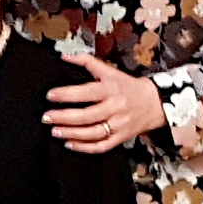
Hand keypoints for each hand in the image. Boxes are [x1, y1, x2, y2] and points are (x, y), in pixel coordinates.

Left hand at [45, 51, 164, 152]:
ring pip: (93, 133)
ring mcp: (119, 125)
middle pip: (87, 115)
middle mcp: (115, 108)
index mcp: (112, 89)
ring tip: (55, 131)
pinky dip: (84, 148)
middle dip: (64, 117)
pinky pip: (101, 146)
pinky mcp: (121, 138)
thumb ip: (87, 62)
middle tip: (46, 117)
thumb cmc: (127, 86)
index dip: (67, 94)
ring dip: (71, 134)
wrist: (156, 102)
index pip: (87, 92)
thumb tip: (65, 56)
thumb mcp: (110, 71)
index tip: (50, 95)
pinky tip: (69, 144)